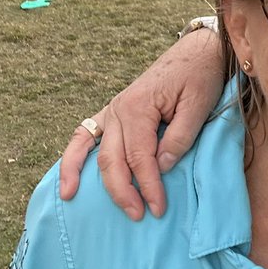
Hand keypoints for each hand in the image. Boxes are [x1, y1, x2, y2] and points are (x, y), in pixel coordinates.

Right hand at [58, 29, 224, 218]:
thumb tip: (161, 166)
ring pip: (94, 151)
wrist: (196, 52)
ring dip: (91, 180)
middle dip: (123, 191)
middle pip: (112, 159)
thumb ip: (180, 136)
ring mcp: (112, 110)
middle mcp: (118, 109)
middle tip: (140, 215)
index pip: (139, 156)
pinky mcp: (113, 113)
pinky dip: (72, 157)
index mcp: (139, 106)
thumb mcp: (199, 105)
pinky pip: (84, 136)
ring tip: (76, 201)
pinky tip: (67, 180)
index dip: (149, 185)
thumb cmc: (200, 76)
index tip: (159, 208)